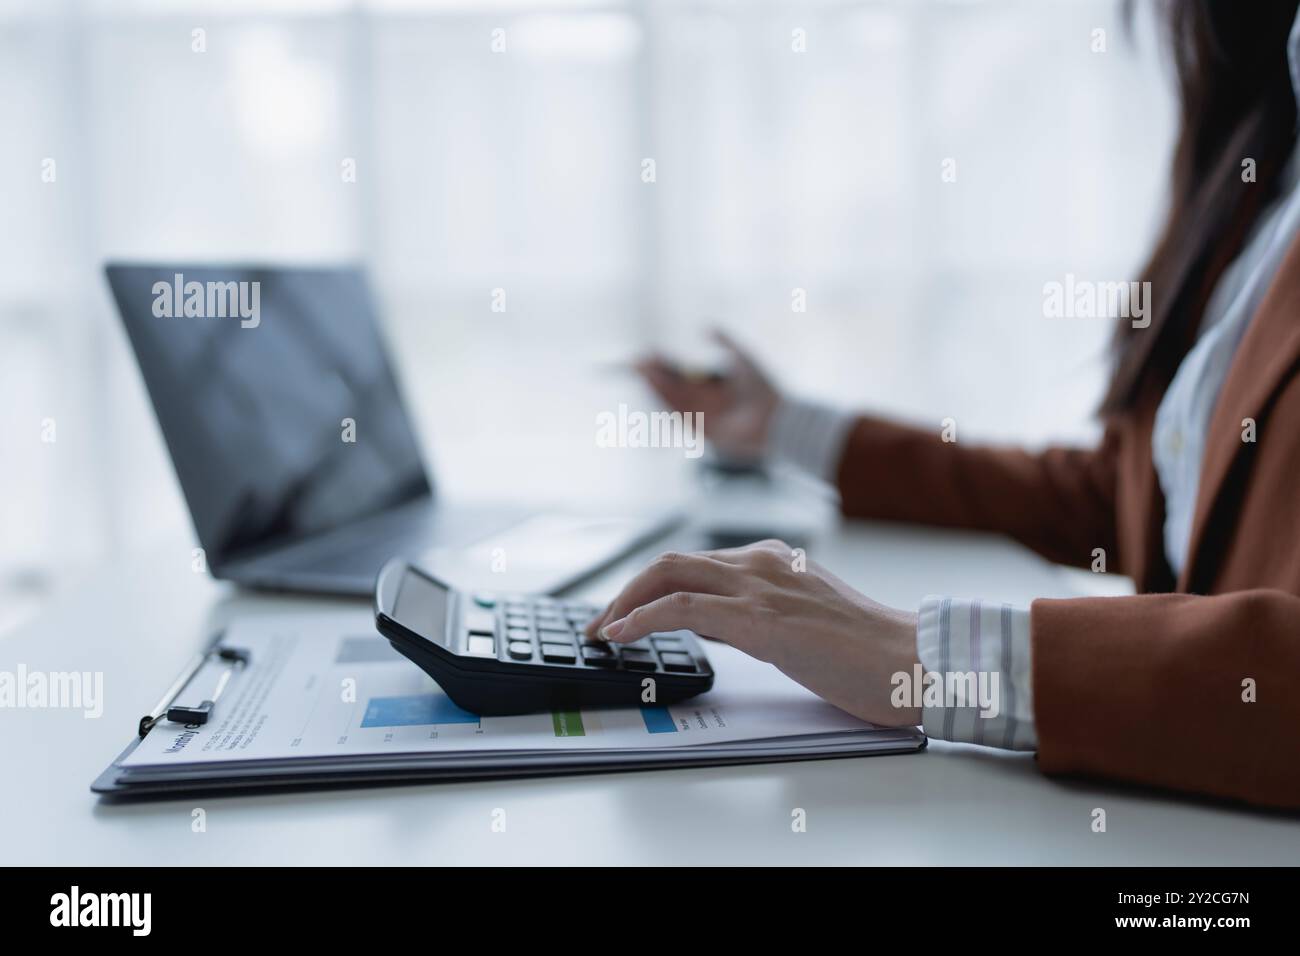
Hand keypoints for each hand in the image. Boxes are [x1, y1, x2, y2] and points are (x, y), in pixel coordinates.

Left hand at [584, 540, 921, 727]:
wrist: (912, 660)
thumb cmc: (868, 651)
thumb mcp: (802, 620)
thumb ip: (755, 613)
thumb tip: (711, 626)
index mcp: (773, 560)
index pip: (694, 563)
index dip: (650, 586)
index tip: (626, 612)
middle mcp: (761, 563)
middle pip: (669, 561)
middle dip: (625, 590)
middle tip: (600, 623)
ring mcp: (759, 588)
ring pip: (668, 574)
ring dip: (622, 602)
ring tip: (600, 631)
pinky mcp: (760, 620)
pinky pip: (682, 608)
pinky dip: (641, 618)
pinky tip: (621, 634)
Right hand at [635, 330, 778, 459]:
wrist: (777, 418)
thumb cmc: (764, 388)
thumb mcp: (743, 358)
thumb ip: (726, 341)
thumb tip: (705, 327)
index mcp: (711, 388)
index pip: (680, 375)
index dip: (663, 365)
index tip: (648, 353)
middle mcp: (704, 403)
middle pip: (671, 388)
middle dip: (653, 375)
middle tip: (637, 361)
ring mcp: (702, 418)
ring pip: (672, 400)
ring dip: (655, 386)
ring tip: (641, 369)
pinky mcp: (702, 432)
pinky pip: (679, 415)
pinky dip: (666, 401)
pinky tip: (656, 385)